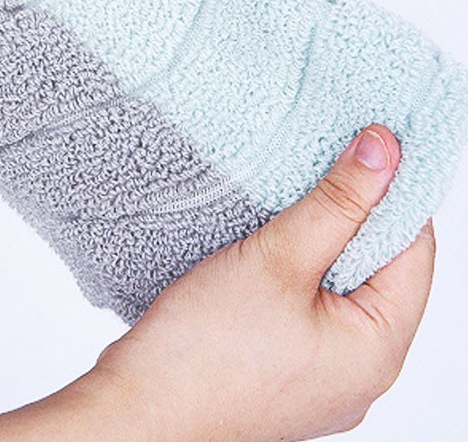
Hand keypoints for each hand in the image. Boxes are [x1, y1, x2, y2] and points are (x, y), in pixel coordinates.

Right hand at [0, 123, 434, 440]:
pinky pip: (311, 312)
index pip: (414, 250)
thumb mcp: (276, 260)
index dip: (396, 189)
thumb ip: (336, 203)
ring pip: (341, 290)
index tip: (372, 140)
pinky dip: (298, 273)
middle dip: (355, 212)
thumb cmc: (204, 351)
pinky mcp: (286, 374)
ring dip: (322, 241)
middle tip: (326, 157)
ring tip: (291, 197)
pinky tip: (266, 247)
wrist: (140, 414)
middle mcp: (362, 372)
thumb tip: (384, 151)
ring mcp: (324, 378)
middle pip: (380, 271)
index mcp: (378, 349)